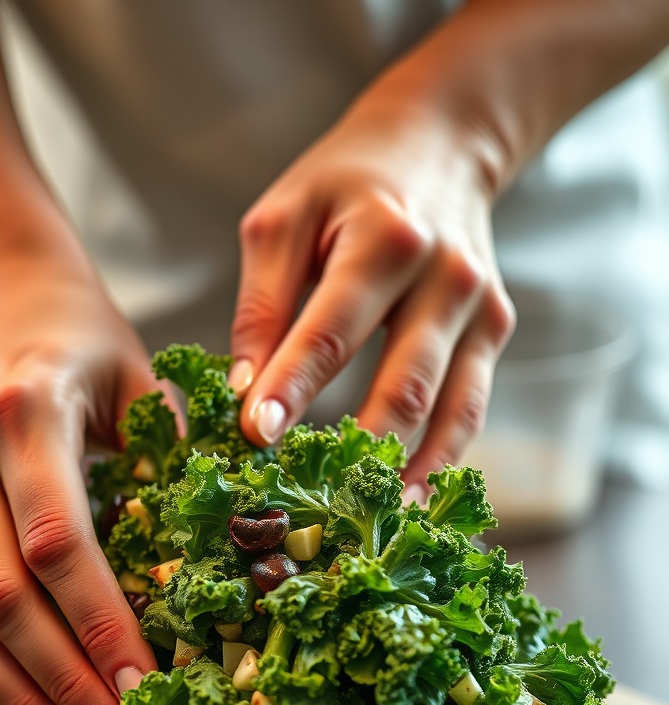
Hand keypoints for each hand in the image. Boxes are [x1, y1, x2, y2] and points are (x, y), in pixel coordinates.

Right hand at [0, 254, 157, 704]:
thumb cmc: (77, 333)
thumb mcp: (136, 376)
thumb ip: (169, 462)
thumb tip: (220, 568)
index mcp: (23, 414)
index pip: (58, 544)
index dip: (102, 626)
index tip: (150, 689)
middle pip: (3, 599)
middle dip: (66, 684)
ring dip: (19, 698)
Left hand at [229, 84, 515, 496]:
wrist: (439, 142)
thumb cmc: (344, 184)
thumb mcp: (283, 220)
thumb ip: (262, 304)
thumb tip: (246, 390)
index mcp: (384, 238)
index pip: (331, 330)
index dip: (292, 389)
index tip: (254, 438)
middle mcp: (445, 276)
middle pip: (401, 385)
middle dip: (350, 451)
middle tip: (304, 503)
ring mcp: (480, 308)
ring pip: (447, 411)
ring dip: (403, 473)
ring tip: (365, 526)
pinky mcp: (495, 331)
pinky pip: (470, 409)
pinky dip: (441, 460)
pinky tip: (407, 501)